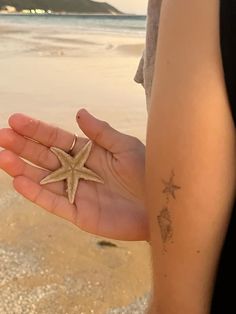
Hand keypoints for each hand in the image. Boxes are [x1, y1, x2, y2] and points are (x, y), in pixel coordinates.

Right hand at [0, 109, 147, 240]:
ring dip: (23, 169)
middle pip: (45, 157)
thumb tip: (79, 112)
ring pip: (44, 180)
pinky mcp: (80, 214)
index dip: (37, 130)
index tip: (16, 119)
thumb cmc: (148, 172)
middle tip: (1, 136)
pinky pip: (55, 203)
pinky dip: (37, 194)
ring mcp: (77, 193)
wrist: (162, 204)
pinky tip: (20, 182)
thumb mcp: (125, 146)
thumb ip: (101, 132)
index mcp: (88, 153)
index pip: (57, 139)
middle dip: (23, 147)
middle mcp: (78, 172)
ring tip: (3, 157)